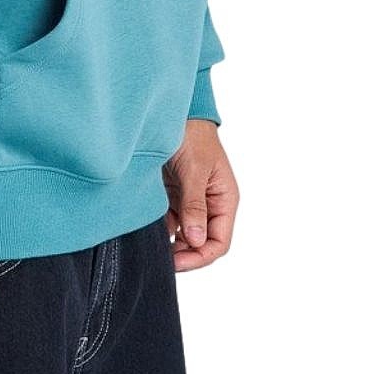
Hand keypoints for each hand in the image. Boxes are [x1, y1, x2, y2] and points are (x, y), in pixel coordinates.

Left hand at [162, 119, 238, 270]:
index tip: (176, 262)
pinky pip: (170, 219)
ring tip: (153, 244)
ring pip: (184, 234)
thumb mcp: (194, 170)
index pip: (218, 242)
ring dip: (171, 242)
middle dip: (184, 253)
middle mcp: (210, 204)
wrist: (174, 111)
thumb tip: (197, 241)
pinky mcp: (175, 194)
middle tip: (161, 258)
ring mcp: (192, 200)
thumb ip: (195, 206)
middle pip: (201, 242)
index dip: (199, 257)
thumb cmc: (192, 135)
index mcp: (224, 200)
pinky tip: (149, 229)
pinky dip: (161, 227)